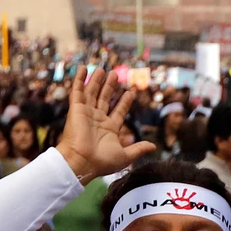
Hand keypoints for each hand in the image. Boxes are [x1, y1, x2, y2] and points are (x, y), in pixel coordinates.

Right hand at [55, 64, 154, 183]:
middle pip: (104, 99)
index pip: (118, 111)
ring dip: (97, 81)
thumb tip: (154, 147)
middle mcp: (97, 120)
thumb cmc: (102, 162)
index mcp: (109, 129)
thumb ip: (138, 149)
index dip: (124, 102)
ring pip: (92, 93)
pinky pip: (77, 91)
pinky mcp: (76, 109)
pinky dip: (80, 79)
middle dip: (110, 87)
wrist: (82, 162)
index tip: (130, 92)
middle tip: (115, 74)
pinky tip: (84, 68)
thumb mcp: (125, 156)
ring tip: (103, 70)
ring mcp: (86, 113)